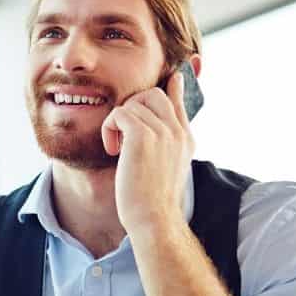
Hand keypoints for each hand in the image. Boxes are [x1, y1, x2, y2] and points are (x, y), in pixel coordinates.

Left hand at [100, 70, 192, 235]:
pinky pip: (119, 113)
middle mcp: (177, 132)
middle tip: (124, 134)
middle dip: (133, 108)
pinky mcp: (143, 135)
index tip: (174, 76)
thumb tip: (154, 128)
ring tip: (118, 148)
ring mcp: (163, 131)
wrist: (153, 219)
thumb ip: (165, 143)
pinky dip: (109, 129)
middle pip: (153, 94)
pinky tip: (112, 150)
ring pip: (133, 103)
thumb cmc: (153, 199)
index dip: (172, 88)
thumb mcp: (166, 167)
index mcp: (186, 139)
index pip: (178, 101)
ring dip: (117, 123)